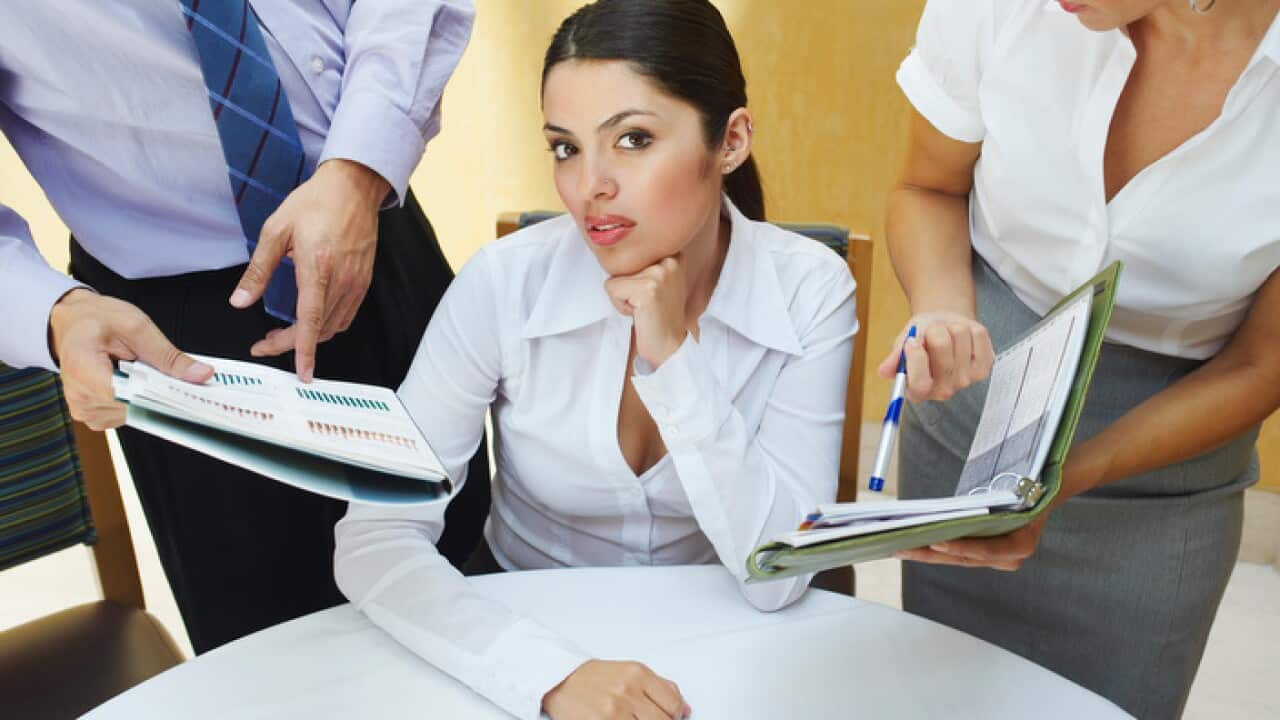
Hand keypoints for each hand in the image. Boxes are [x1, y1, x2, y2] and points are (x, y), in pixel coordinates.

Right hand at [48, 288, 213, 430]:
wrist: (73, 323)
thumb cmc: (97, 320)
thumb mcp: (136, 326)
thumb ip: (168, 355)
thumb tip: (201, 375)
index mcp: (84, 369)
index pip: (129, 396)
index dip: (161, 396)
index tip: (187, 392)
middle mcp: (80, 397)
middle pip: (134, 408)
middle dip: (160, 394)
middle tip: (176, 377)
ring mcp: (85, 409)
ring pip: (135, 414)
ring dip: (149, 396)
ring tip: (147, 373)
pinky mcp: (94, 415)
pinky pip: (127, 414)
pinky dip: (139, 400)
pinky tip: (138, 382)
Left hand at [229, 158, 389, 380]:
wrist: (353, 187)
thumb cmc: (315, 202)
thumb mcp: (276, 230)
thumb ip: (258, 269)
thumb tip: (240, 300)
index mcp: (317, 266)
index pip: (310, 320)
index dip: (303, 350)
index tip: (300, 372)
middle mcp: (341, 279)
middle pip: (320, 329)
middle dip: (293, 345)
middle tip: (265, 344)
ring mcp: (356, 282)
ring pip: (334, 326)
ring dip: (310, 338)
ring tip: (284, 335)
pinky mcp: (363, 281)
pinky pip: (346, 315)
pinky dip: (327, 326)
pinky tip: (311, 321)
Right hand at [543, 660, 690, 719]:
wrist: (560, 681)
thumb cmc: (595, 678)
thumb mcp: (630, 672)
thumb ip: (661, 687)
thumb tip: (686, 710)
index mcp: (638, 673)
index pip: (674, 705)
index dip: (675, 717)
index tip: (670, 718)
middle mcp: (627, 690)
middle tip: (646, 718)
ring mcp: (614, 710)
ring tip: (632, 718)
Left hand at [604, 256, 687, 367]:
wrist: (669, 346)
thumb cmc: (659, 315)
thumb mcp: (658, 280)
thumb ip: (643, 262)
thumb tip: (609, 248)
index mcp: (674, 253)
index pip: (631, 250)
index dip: (631, 275)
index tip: (650, 292)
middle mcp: (669, 259)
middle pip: (623, 262)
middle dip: (627, 285)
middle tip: (646, 303)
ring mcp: (659, 273)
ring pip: (615, 275)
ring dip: (623, 296)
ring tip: (643, 308)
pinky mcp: (647, 288)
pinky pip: (612, 288)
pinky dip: (619, 305)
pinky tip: (639, 314)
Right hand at [878, 312, 994, 402]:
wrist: (943, 331)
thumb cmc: (920, 339)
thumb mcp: (902, 345)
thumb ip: (896, 359)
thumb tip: (884, 371)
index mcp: (918, 390)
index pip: (919, 383)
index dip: (916, 358)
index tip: (911, 341)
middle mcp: (943, 391)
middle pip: (941, 348)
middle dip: (933, 330)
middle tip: (930, 333)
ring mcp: (966, 380)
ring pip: (959, 335)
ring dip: (951, 326)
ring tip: (946, 333)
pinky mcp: (985, 367)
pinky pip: (978, 334)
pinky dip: (970, 327)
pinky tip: (963, 337)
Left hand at [892, 452, 1103, 570]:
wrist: (1046, 491)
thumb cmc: (1032, 487)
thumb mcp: (1024, 488)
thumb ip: (1008, 496)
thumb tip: (980, 497)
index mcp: (1022, 544)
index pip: (986, 550)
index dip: (960, 548)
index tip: (936, 544)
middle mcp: (1009, 558)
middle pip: (964, 558)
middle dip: (929, 553)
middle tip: (901, 548)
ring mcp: (996, 559)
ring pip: (956, 558)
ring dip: (926, 553)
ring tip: (897, 548)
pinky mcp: (984, 554)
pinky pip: (956, 553)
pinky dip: (934, 549)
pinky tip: (912, 544)